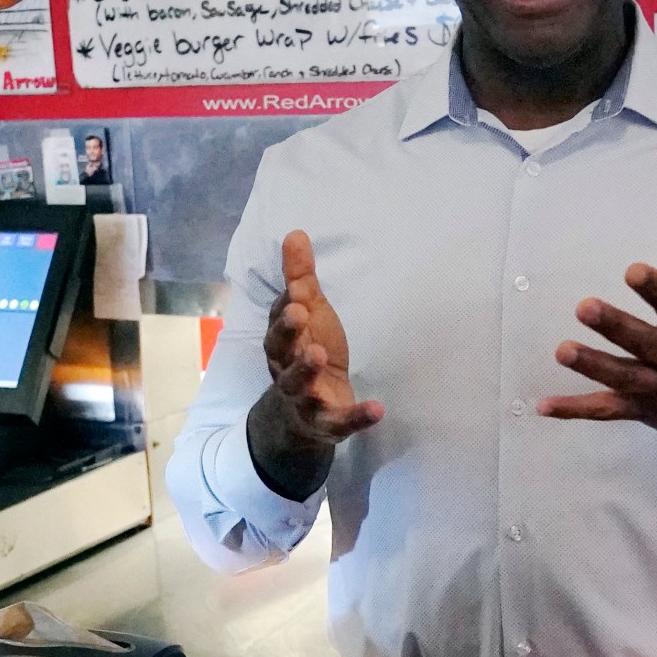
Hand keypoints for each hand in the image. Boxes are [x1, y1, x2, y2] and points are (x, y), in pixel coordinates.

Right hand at [248, 230, 379, 499]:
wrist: (304, 415)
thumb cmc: (307, 352)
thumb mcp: (308, 315)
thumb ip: (301, 278)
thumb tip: (295, 233)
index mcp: (282, 342)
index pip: (279, 323)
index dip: (285, 309)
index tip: (297, 293)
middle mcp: (286, 369)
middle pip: (281, 351)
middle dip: (288, 333)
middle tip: (300, 314)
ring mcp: (304, 398)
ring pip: (298, 385)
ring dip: (308, 369)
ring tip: (320, 353)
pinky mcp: (327, 423)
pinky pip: (340, 422)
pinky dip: (357, 417)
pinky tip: (378, 408)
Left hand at [542, 217, 656, 438]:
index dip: (655, 289)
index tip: (632, 271)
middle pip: (643, 342)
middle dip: (614, 326)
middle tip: (584, 307)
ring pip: (622, 377)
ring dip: (592, 365)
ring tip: (562, 351)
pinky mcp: (643, 409)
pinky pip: (606, 410)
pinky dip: (575, 410)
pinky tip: (544, 405)